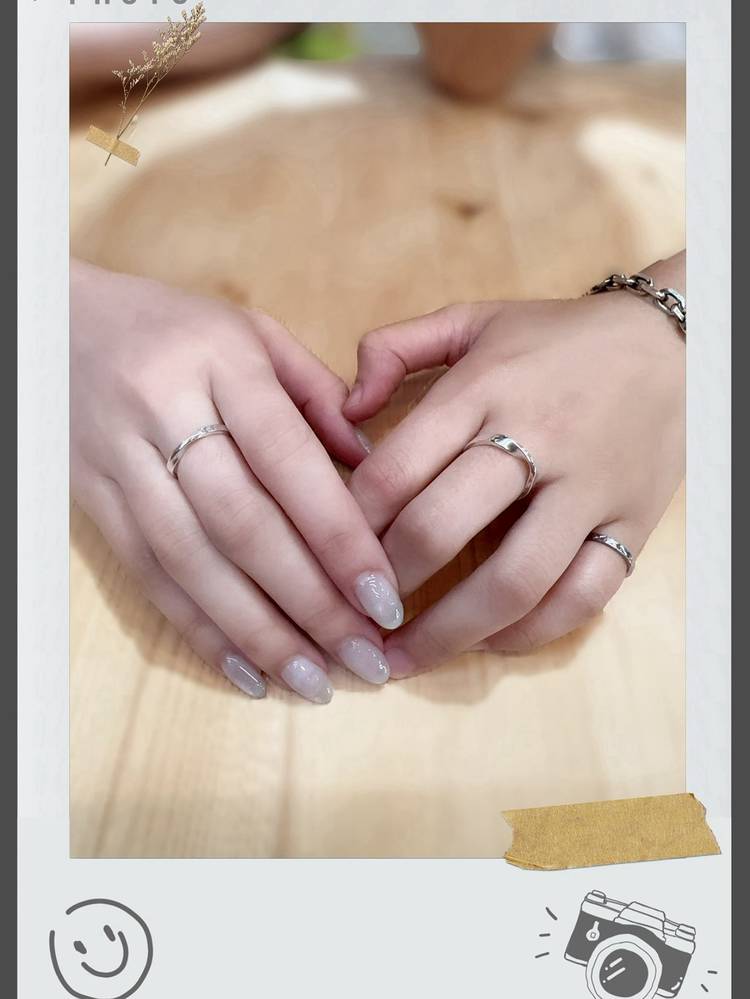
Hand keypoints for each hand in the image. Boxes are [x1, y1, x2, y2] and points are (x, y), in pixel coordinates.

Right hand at [72, 261, 402, 702]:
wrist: (55, 324)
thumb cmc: (175, 327)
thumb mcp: (253, 333)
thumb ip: (317, 394)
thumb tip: (375, 469)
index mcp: (222, 362)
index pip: (289, 462)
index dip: (338, 537)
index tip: (385, 598)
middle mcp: (166, 412)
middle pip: (243, 524)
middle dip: (310, 602)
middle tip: (363, 658)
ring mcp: (121, 461)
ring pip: (193, 564)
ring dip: (258, 633)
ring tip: (314, 683)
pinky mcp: (92, 500)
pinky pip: (147, 577)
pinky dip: (199, 631)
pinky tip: (246, 671)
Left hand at [345, 256, 684, 675]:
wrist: (673, 346)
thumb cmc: (557, 339)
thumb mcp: (473, 318)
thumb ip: (396, 346)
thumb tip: (343, 410)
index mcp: (484, 387)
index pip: (397, 468)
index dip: (349, 524)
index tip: (325, 556)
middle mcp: (535, 439)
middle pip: (441, 527)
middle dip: (385, 582)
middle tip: (353, 613)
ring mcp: (588, 488)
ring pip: (513, 579)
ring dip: (448, 633)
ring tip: (402, 660)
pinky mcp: (631, 524)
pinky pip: (584, 595)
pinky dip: (532, 633)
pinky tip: (489, 643)